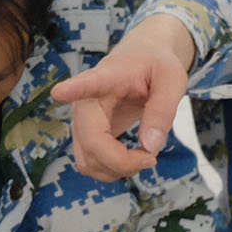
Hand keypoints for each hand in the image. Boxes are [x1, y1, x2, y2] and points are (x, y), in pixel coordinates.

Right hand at [53, 16, 191, 177]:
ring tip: (144, 155)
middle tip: (152, 156)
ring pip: (88, 162)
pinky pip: (91, 165)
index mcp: (107, 77)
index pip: (87, 83)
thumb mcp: (172, 80)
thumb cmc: (155, 66)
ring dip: (118, 169)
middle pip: (92, 144)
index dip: (73, 89)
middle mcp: (85, 102)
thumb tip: (150, 146)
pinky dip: (115, 170)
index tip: (59, 92)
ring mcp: (82, 123)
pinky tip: (132, 157)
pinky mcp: (85, 138)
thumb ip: (163, 110)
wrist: (142, 61)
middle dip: (123, 162)